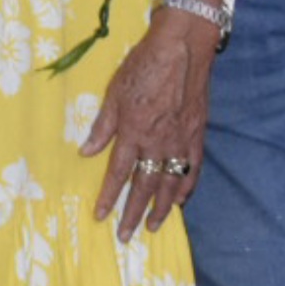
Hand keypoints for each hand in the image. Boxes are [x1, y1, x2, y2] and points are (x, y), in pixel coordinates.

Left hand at [78, 12, 214, 240]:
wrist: (183, 49)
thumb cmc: (143, 65)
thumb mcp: (114, 91)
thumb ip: (103, 125)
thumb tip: (87, 152)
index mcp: (133, 131)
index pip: (118, 173)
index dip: (109, 197)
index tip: (101, 216)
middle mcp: (157, 141)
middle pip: (144, 186)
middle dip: (133, 213)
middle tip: (126, 236)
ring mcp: (180, 141)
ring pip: (170, 184)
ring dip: (161, 208)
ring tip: (152, 226)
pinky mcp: (197, 135)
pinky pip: (192, 170)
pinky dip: (186, 188)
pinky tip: (181, 201)